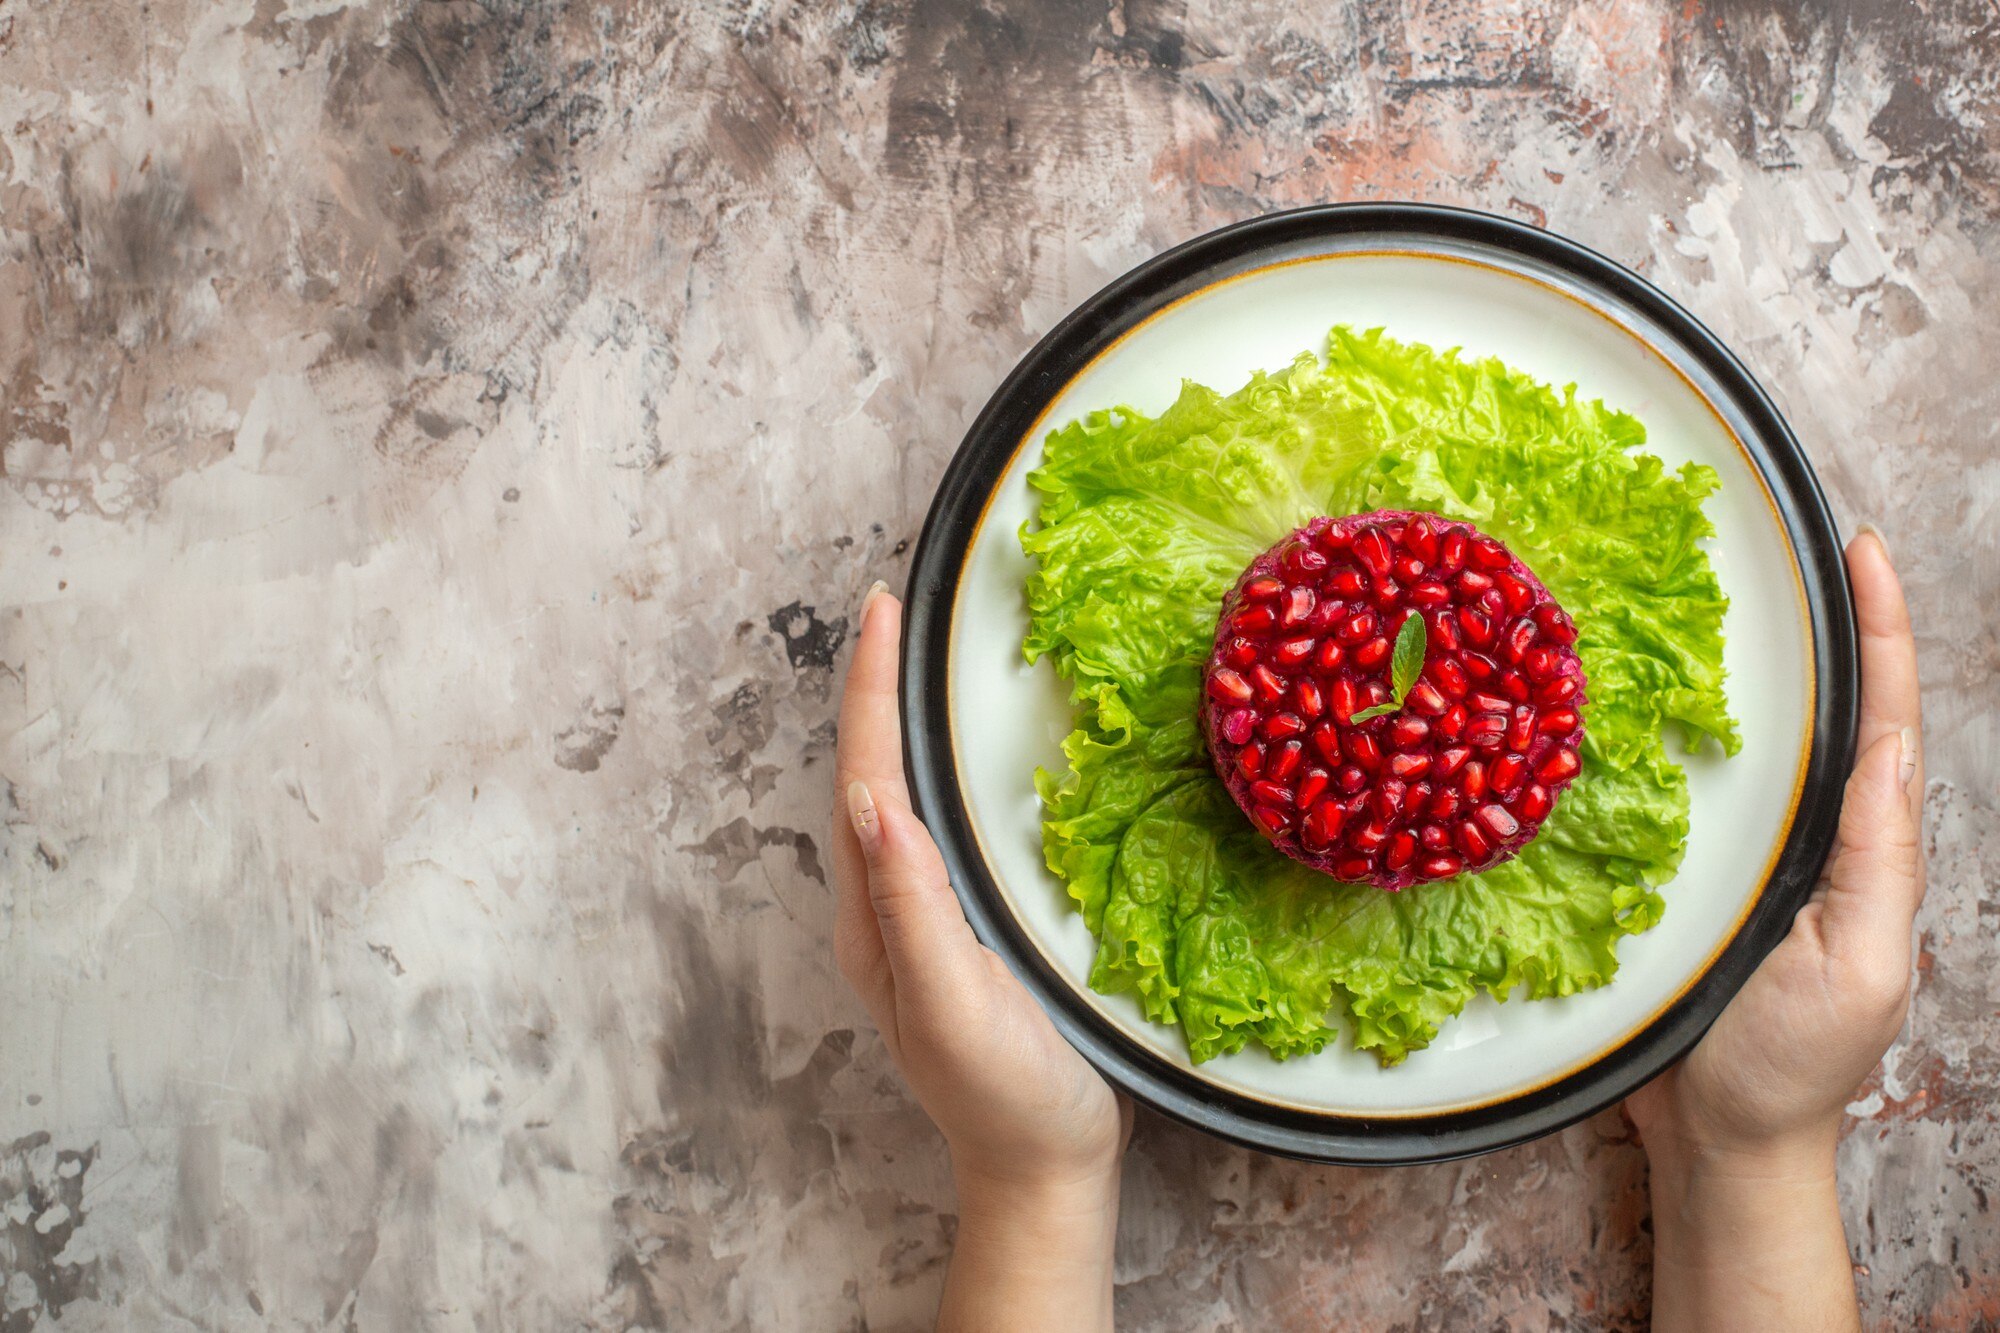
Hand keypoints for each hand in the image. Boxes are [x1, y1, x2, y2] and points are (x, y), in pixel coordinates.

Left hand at [833, 581, 1129, 1328]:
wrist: (1042, 1171)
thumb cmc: (1009, 1097)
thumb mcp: (956, 1006)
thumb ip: (914, 909)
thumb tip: (875, 804)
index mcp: (876, 920)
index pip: (863, 780)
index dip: (869, 693)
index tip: (881, 613)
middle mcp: (883, 912)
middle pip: (866, 776)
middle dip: (872, 690)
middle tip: (892, 611)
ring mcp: (916, 921)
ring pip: (892, 797)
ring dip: (895, 722)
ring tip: (909, 657)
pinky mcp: (954, 930)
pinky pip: (929, 827)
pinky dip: (930, 768)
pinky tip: (953, 755)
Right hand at [1629, 528, 1923, 1330]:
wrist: (1716, 1144)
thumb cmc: (1789, 1069)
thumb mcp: (1858, 971)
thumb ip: (1874, 867)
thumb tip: (1883, 759)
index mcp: (1860, 851)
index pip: (1880, 720)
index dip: (1880, 632)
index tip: (1860, 550)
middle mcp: (1802, 837)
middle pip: (1816, 711)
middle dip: (1814, 622)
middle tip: (1784, 536)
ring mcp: (1737, 855)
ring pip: (1738, 744)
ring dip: (1726, 666)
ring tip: (1696, 586)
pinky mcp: (1672, 875)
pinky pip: (1663, 789)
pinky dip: (1648, 733)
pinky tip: (1612, 697)